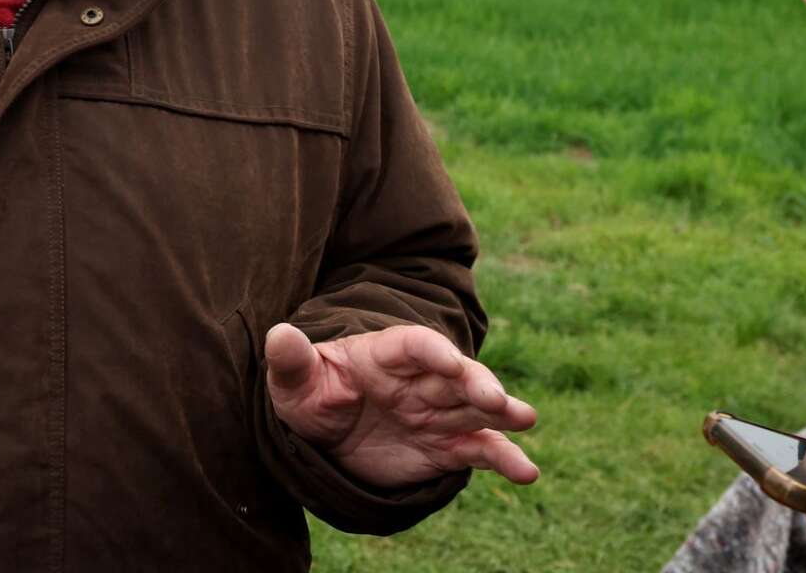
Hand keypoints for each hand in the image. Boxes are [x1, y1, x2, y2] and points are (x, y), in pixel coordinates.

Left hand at [263, 323, 537, 488]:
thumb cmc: (310, 396)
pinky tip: (527, 472)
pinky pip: (479, 449)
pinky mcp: (446, 447)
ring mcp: (436, 412)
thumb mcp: (294, 382)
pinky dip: (505, 458)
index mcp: (384, 354)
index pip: (414, 345)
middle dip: (477, 383)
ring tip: (525, 419)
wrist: (324, 436)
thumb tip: (278, 334)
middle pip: (456, 375)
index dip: (433, 351)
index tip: (450, 361)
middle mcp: (419, 380)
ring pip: (476, 409)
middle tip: (496, 400)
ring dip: (503, 413)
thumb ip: (291, 360)